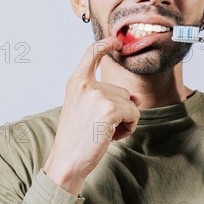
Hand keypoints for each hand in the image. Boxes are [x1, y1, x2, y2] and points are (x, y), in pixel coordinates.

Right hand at [43, 36, 140, 194]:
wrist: (66, 162)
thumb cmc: (76, 139)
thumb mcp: (87, 111)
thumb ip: (107, 98)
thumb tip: (137, 97)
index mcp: (76, 83)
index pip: (91, 53)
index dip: (106, 44)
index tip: (116, 41)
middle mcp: (86, 84)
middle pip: (121, 90)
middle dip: (119, 110)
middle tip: (100, 127)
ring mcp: (98, 95)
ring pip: (130, 103)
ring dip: (124, 120)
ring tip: (104, 133)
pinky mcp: (110, 109)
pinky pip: (134, 114)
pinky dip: (130, 127)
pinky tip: (112, 136)